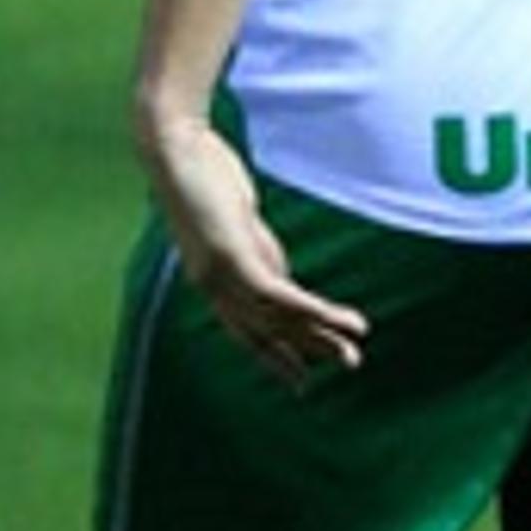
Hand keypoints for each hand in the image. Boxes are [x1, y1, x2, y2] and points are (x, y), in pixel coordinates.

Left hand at [139, 109, 369, 384]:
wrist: (176, 150)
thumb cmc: (203, 175)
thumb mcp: (237, 222)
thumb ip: (258, 252)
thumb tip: (281, 277)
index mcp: (213, 281)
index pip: (247, 331)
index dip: (275, 357)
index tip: (301, 379)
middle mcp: (214, 286)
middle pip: (266, 332)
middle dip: (306, 354)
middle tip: (345, 368)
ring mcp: (222, 275)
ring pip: (278, 320)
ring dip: (321, 338)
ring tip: (354, 355)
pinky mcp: (235, 257)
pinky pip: (281, 296)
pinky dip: (316, 312)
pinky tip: (344, 321)